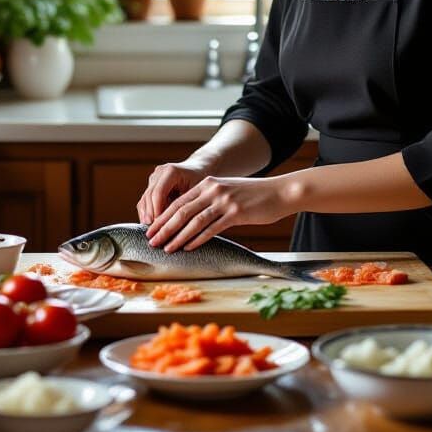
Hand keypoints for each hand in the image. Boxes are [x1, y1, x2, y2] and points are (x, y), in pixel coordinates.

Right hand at [136, 160, 211, 225]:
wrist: (199, 169)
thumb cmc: (201, 181)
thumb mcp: (197, 192)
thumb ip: (186, 205)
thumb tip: (178, 226)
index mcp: (171, 171)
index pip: (158, 193)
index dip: (157, 210)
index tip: (159, 227)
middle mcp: (159, 172)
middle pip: (149, 196)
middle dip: (150, 215)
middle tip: (153, 233)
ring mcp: (154, 177)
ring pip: (145, 199)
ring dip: (147, 215)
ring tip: (151, 231)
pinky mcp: (151, 184)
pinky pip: (146, 200)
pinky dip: (147, 212)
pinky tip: (150, 226)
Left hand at [145, 175, 287, 252]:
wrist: (280, 192)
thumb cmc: (254, 195)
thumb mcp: (228, 191)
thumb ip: (210, 200)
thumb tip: (192, 219)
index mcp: (208, 183)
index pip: (179, 201)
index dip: (163, 216)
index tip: (151, 228)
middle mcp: (213, 190)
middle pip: (181, 211)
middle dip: (164, 227)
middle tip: (151, 241)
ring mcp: (224, 201)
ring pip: (194, 221)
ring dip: (177, 236)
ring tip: (166, 248)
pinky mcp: (236, 213)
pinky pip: (212, 228)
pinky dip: (198, 239)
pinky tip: (189, 248)